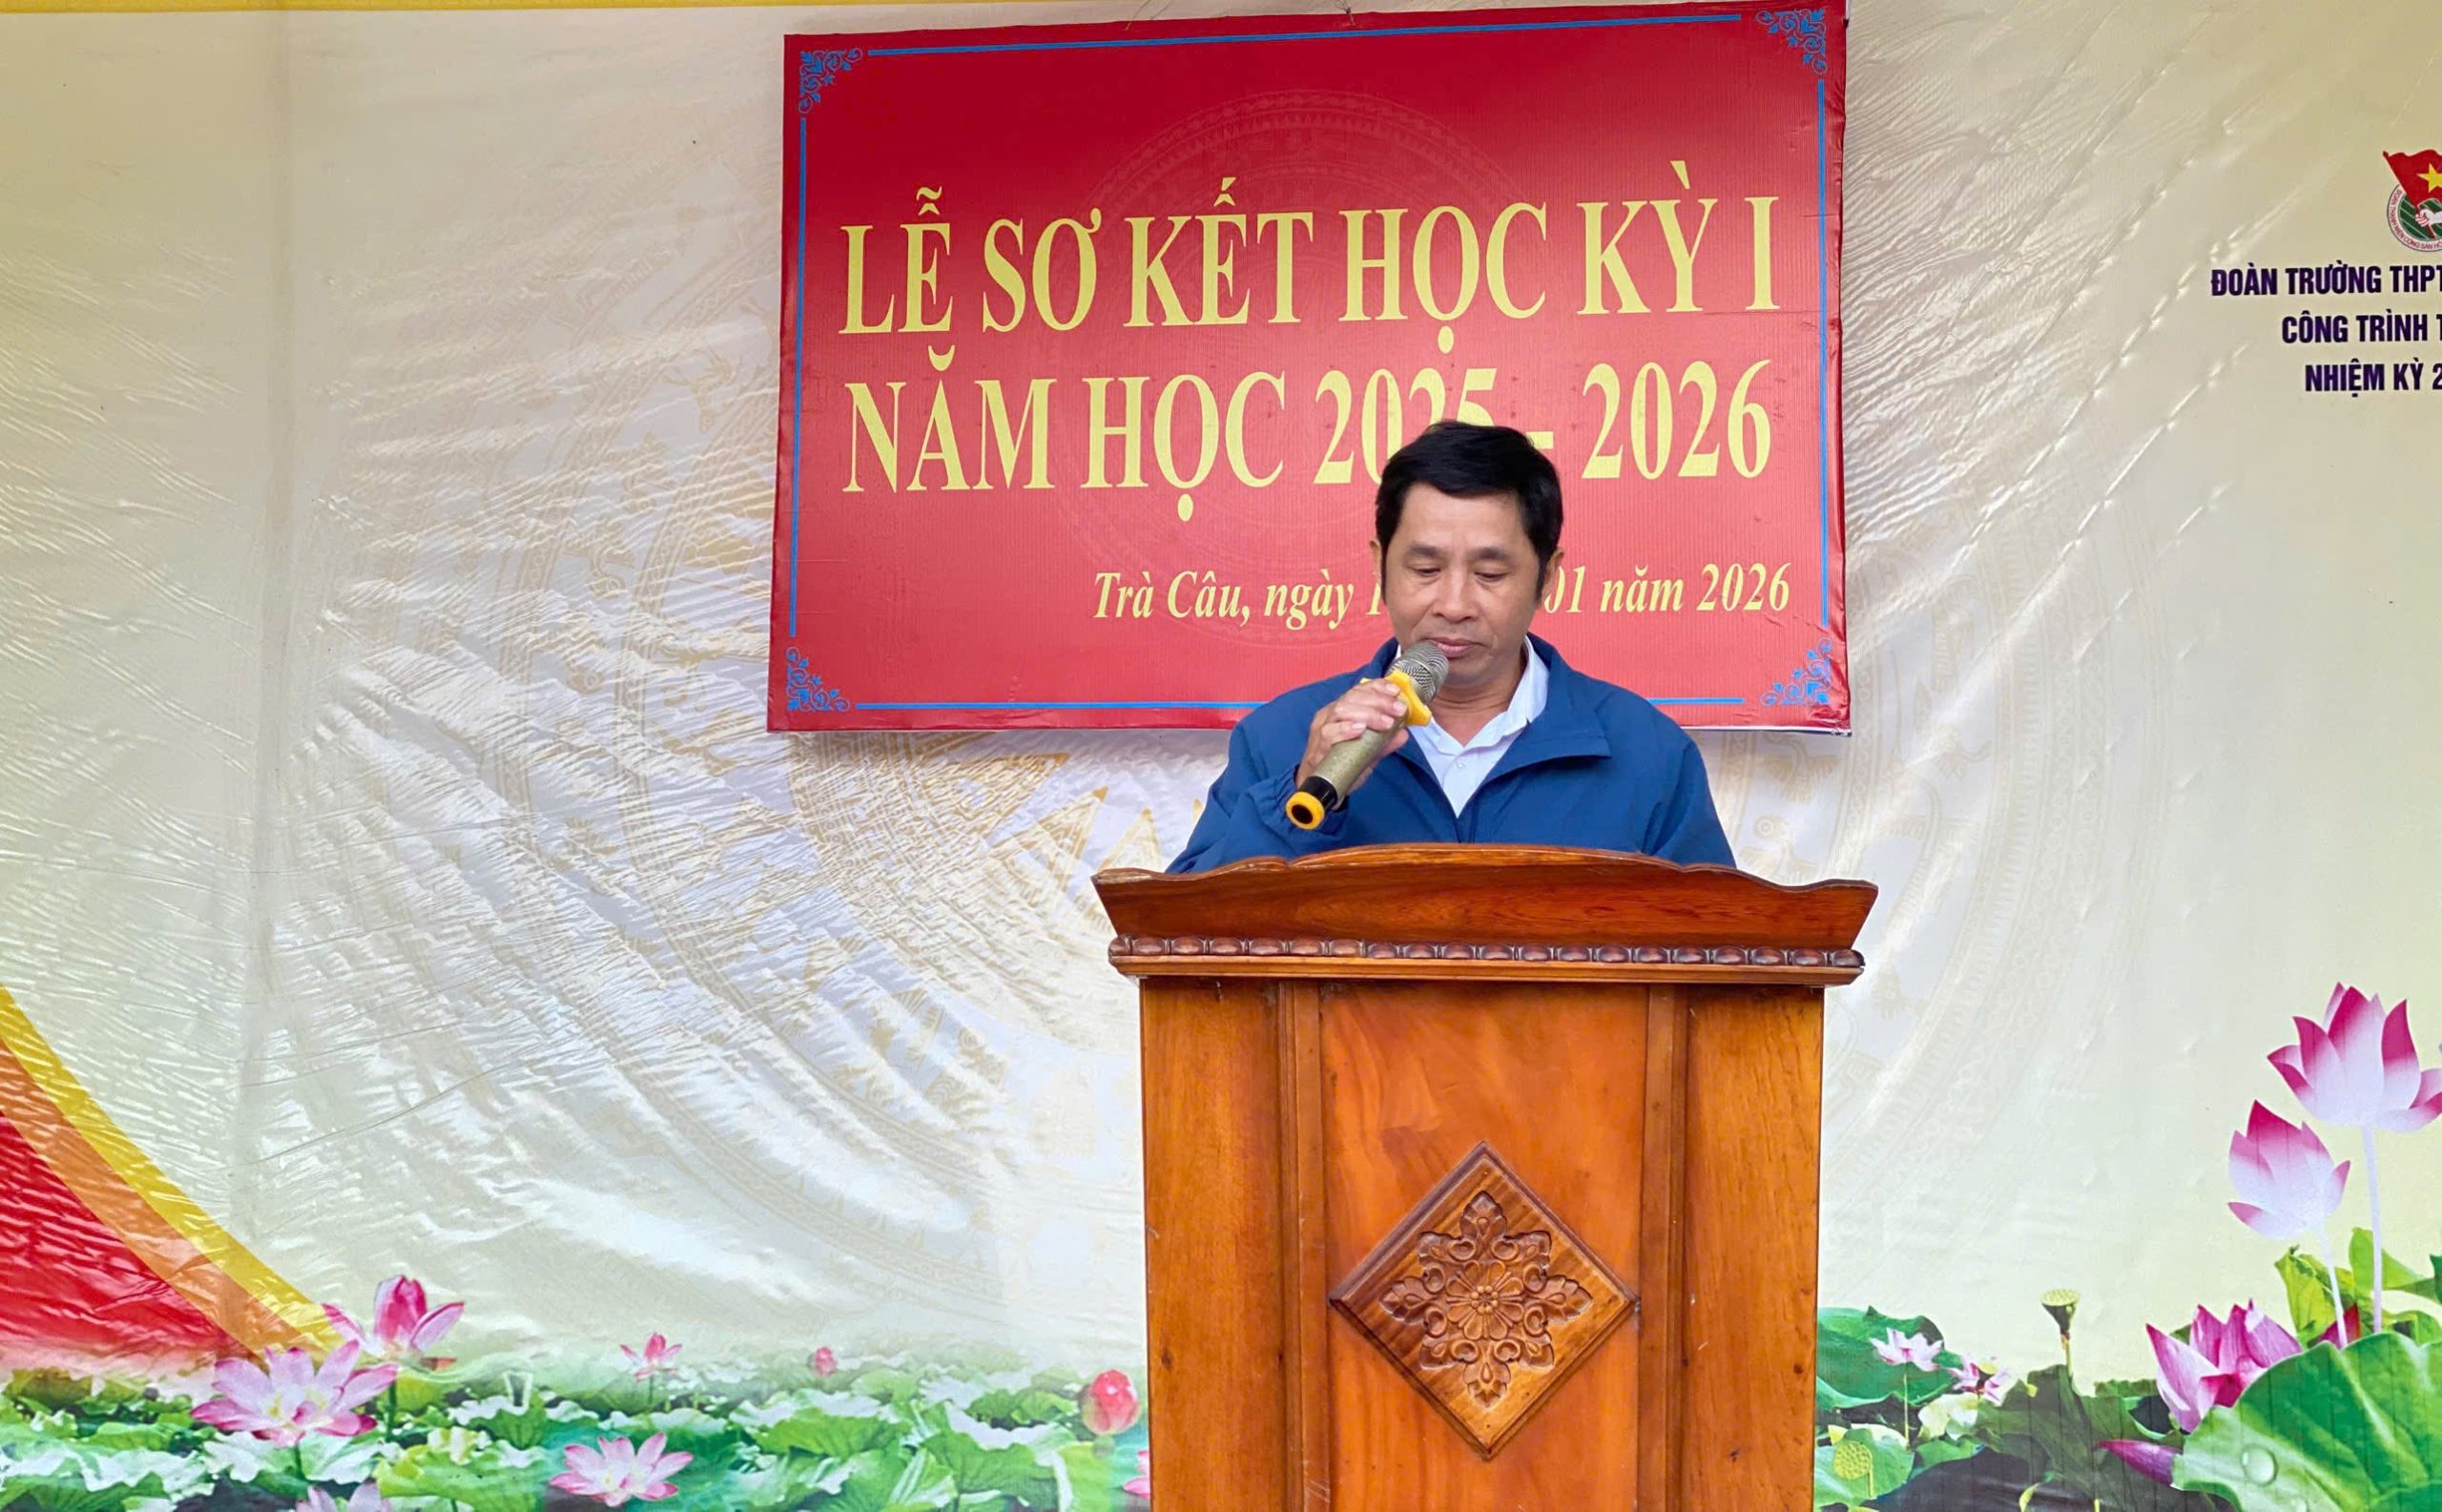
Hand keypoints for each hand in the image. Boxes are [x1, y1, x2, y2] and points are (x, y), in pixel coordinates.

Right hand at [1296, 679, 1413, 791]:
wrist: (1319, 787)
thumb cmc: (1340, 762)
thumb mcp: (1367, 750)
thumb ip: (1384, 741)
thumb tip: (1403, 733)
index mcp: (1342, 711)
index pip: (1359, 690)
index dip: (1378, 687)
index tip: (1396, 691)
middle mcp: (1330, 715)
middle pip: (1352, 697)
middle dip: (1379, 701)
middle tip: (1398, 710)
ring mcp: (1322, 729)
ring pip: (1341, 710)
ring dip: (1367, 714)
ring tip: (1385, 723)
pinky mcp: (1318, 746)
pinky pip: (1330, 733)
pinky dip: (1346, 729)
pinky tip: (1360, 728)